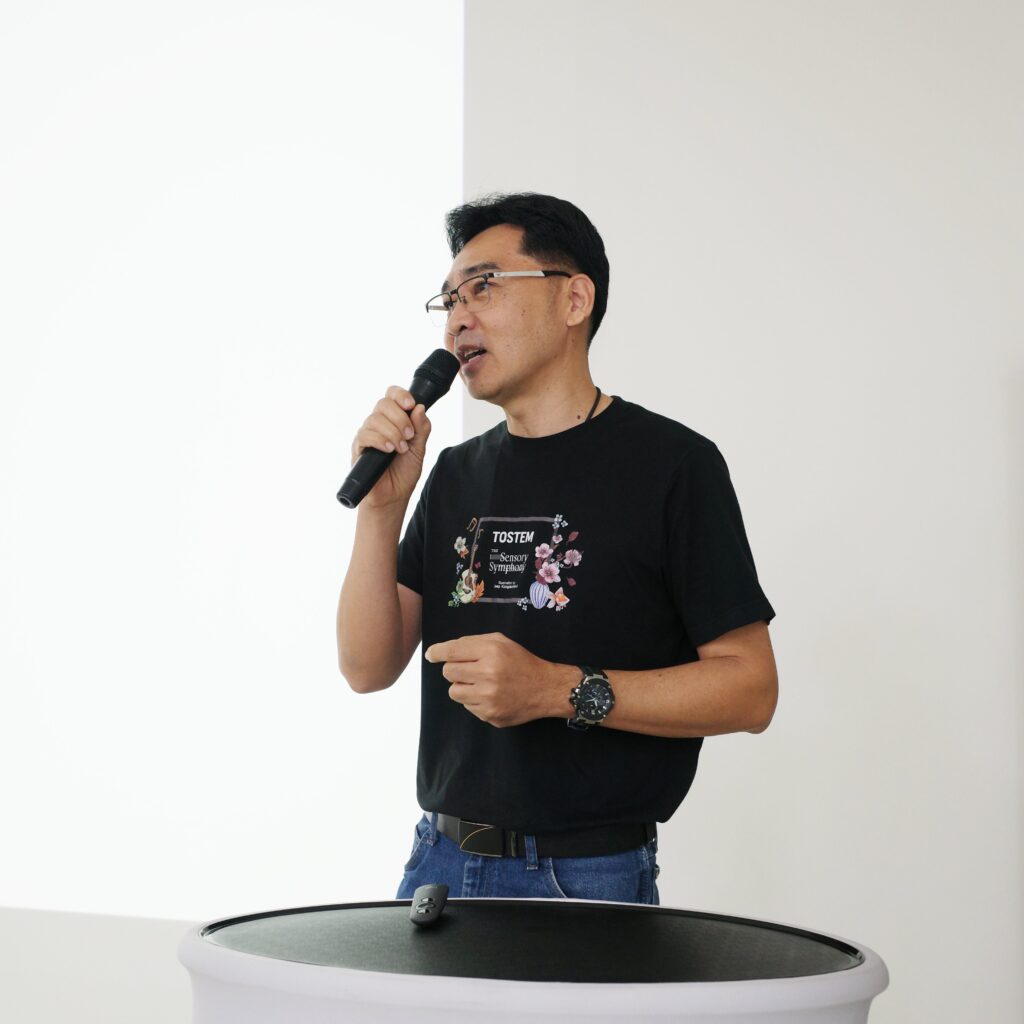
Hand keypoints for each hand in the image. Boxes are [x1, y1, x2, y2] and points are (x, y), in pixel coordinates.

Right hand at [351, 386, 431, 509]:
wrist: (392, 497)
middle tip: (409, 436)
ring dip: (392, 432)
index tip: (411, 405)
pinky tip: (389, 450)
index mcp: (393, 420)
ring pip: (374, 418)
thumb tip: (420, 407)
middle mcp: (378, 424)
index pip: (391, 395)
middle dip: (400, 418)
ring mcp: (367, 435)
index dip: (400, 395)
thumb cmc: (403, 474)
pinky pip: (365, 434)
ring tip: (400, 449)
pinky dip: (380, 440)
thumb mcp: (419, 450)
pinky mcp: (358, 448)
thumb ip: (421, 429)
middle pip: (383, 403)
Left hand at [424, 632, 569, 727]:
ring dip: (462, 687)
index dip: (437, 652)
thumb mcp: (501, 642)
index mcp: (491, 653)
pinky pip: (467, 707)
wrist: (545, 689)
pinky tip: (491, 695)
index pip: (453, 651)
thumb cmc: (520, 661)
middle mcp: (489, 675)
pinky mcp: (490, 716)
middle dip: (455, 669)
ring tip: (480, 683)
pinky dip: (474, 701)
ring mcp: (489, 699)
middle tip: (470, 669)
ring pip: (454, 692)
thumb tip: (442, 651)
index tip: (431, 655)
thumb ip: (472, 643)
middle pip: (449, 672)